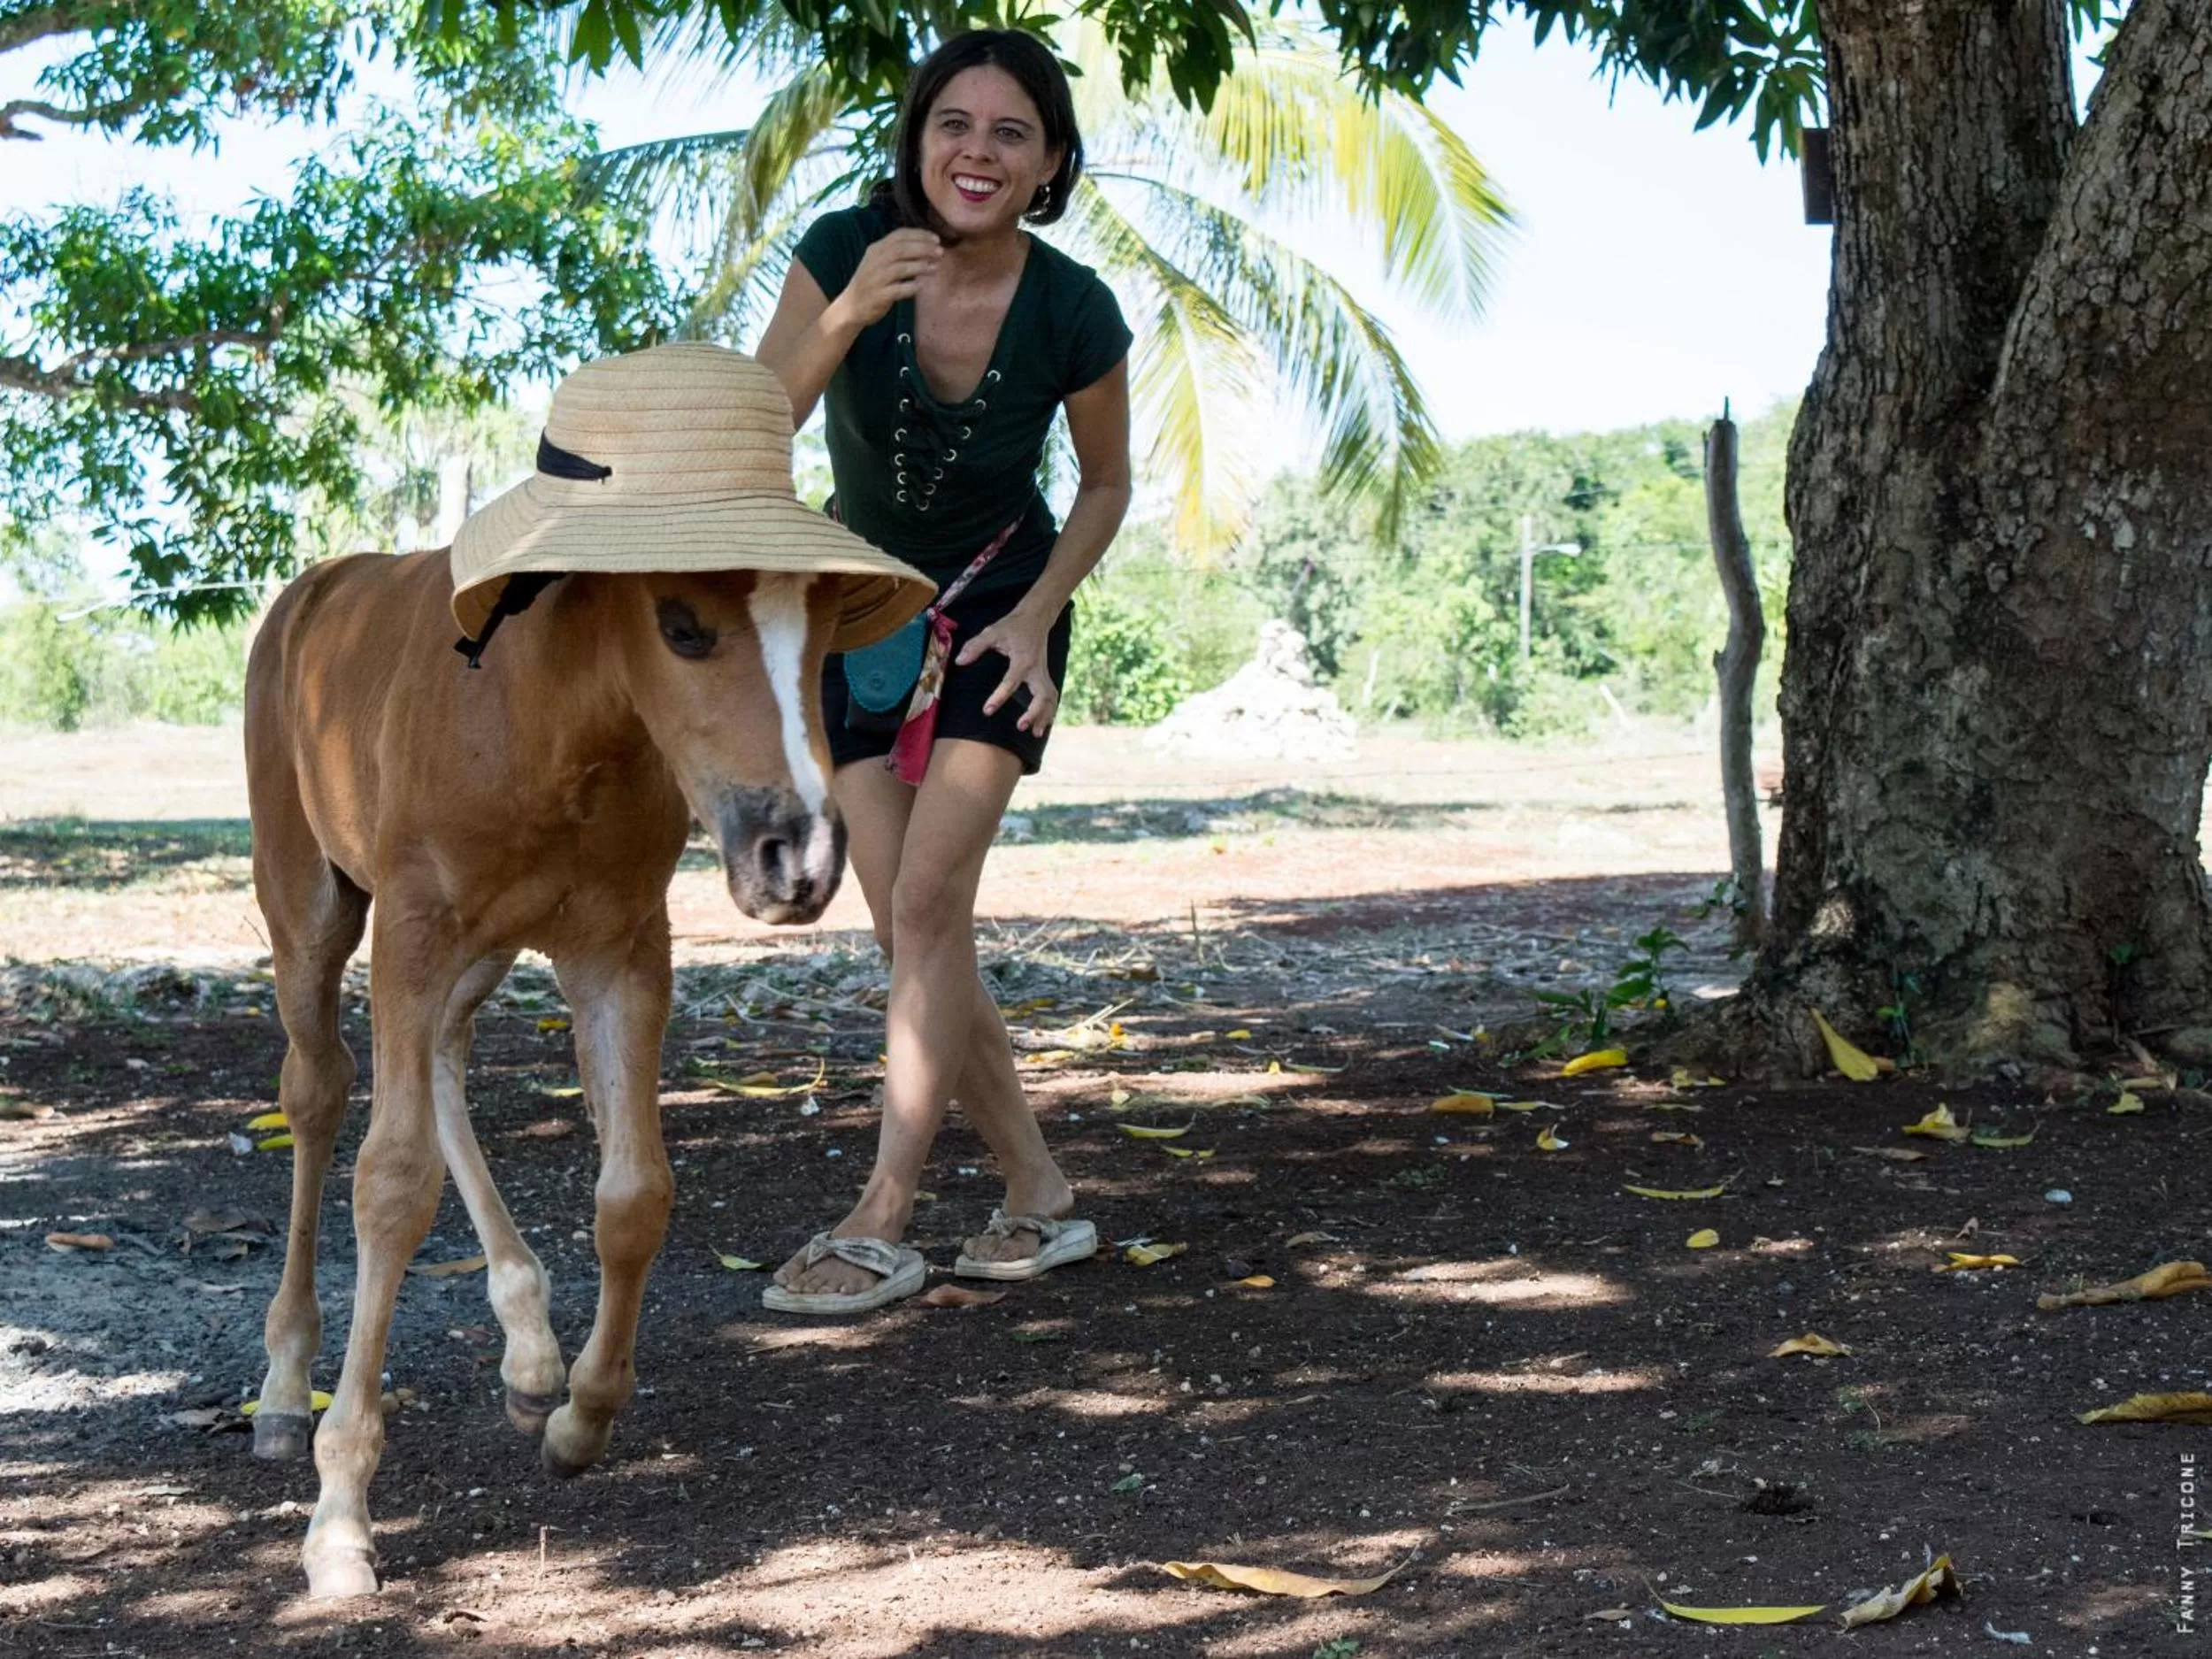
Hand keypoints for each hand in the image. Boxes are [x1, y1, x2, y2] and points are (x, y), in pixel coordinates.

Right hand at [830, 229, 942, 330]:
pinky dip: (911, 287)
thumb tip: (926, 248)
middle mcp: (875, 261)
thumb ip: (897, 253)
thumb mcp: (880, 262)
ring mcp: (876, 278)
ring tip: (935, 267)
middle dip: (923, 249)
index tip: (936, 239)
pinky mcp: (879, 296)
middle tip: (940, 252)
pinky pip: (898, 290)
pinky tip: (921, 286)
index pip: (899, 235)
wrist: (851, 306)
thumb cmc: (872, 282)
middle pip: (901, 249)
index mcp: (876, 249)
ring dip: (920, 266)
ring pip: (900, 268)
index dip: (919, 235)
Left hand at [957, 606, 1058, 734]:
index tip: (987, 711)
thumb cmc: (1012, 625)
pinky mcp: (1045, 676)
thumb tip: (959, 661)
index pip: (1011, 682)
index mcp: (1022, 660)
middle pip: (1042, 695)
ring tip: (1036, 733)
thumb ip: (975, 646)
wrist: (1036, 618)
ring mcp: (1043, 673)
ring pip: (1050, 698)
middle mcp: (1036, 669)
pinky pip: (1051, 696)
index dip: (999, 697)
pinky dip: (1049, 711)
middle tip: (1021, 726)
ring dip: (1045, 716)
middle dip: (1034, 712)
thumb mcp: (992, 632)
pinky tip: (1043, 725)